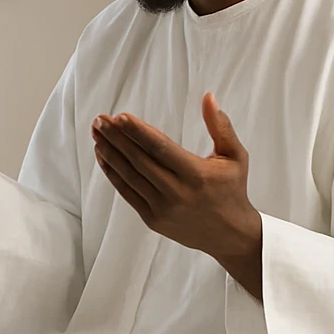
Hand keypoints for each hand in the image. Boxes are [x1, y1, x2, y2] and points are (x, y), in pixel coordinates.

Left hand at [91, 93, 262, 295]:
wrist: (230, 235)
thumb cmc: (232, 190)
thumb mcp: (235, 156)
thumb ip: (221, 126)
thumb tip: (209, 97)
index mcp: (197, 175)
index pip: (160, 148)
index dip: (138, 131)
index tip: (120, 116)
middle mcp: (178, 192)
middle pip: (139, 160)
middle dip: (116, 138)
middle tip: (100, 120)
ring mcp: (163, 208)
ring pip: (130, 176)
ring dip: (110, 153)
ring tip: (97, 133)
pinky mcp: (153, 219)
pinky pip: (127, 193)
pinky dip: (113, 173)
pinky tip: (103, 156)